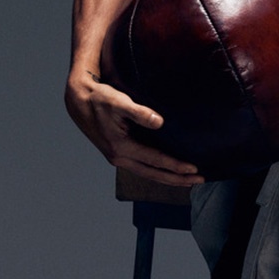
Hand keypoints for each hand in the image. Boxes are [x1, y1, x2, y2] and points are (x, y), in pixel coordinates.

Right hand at [65, 67, 203, 186]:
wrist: (79, 100)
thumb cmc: (99, 98)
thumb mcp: (118, 101)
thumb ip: (139, 112)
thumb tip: (159, 122)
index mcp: (121, 148)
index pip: (156, 161)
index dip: (176, 166)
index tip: (194, 169)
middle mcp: (120, 157)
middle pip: (154, 174)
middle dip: (178, 179)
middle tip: (200, 180)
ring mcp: (119, 157)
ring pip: (149, 173)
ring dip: (169, 177)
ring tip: (189, 180)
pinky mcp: (120, 153)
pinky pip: (143, 167)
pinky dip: (158, 171)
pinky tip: (169, 169)